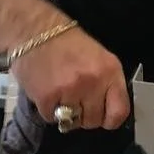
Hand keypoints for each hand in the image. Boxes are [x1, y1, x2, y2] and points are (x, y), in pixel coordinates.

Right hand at [10, 26, 129, 129]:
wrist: (34, 30)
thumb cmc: (67, 43)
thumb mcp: (99, 57)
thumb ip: (107, 83)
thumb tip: (109, 109)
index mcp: (110, 71)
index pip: (119, 112)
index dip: (110, 120)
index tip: (104, 119)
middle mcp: (93, 82)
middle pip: (94, 120)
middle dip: (85, 115)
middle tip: (75, 99)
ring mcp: (70, 91)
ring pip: (72, 122)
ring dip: (66, 113)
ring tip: (61, 94)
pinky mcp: (47, 98)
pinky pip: (51, 118)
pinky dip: (48, 109)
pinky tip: (47, 92)